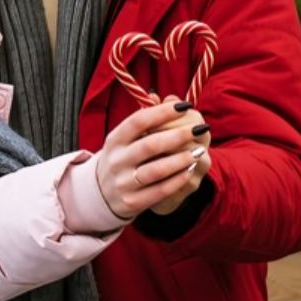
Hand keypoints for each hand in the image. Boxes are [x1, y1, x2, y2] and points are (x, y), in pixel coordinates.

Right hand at [94, 101, 209, 219]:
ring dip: (181, 160)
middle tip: (199, 129)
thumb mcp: (125, 138)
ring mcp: (123, 182)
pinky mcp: (132, 202)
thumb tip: (168, 98)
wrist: (100, 194)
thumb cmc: (122, 158)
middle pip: (150, 145)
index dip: (162, 112)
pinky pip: (160, 190)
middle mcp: (116, 160)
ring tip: (199, 151)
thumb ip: (146, 119)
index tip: (185, 106)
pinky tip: (191, 170)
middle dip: (178, 135)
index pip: (138, 121)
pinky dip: (178, 180)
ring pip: (157, 170)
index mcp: (114, 140)